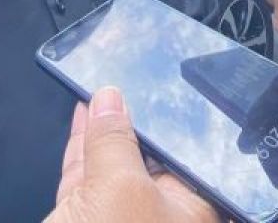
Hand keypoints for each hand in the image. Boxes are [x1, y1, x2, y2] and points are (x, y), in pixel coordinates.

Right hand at [46, 86, 219, 222]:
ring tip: (104, 83)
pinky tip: (84, 114)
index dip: (180, 118)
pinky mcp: (87, 221)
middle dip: (143, 118)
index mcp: (194, 212)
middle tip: (134, 71)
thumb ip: (115, 141)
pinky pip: (89, 176)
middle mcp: (164, 216)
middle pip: (157, 158)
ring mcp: (123, 219)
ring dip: (108, 126)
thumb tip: (110, 97)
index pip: (194, 155)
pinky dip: (84, 146)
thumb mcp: (119, 189)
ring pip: (118, 164)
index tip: (168, 80)